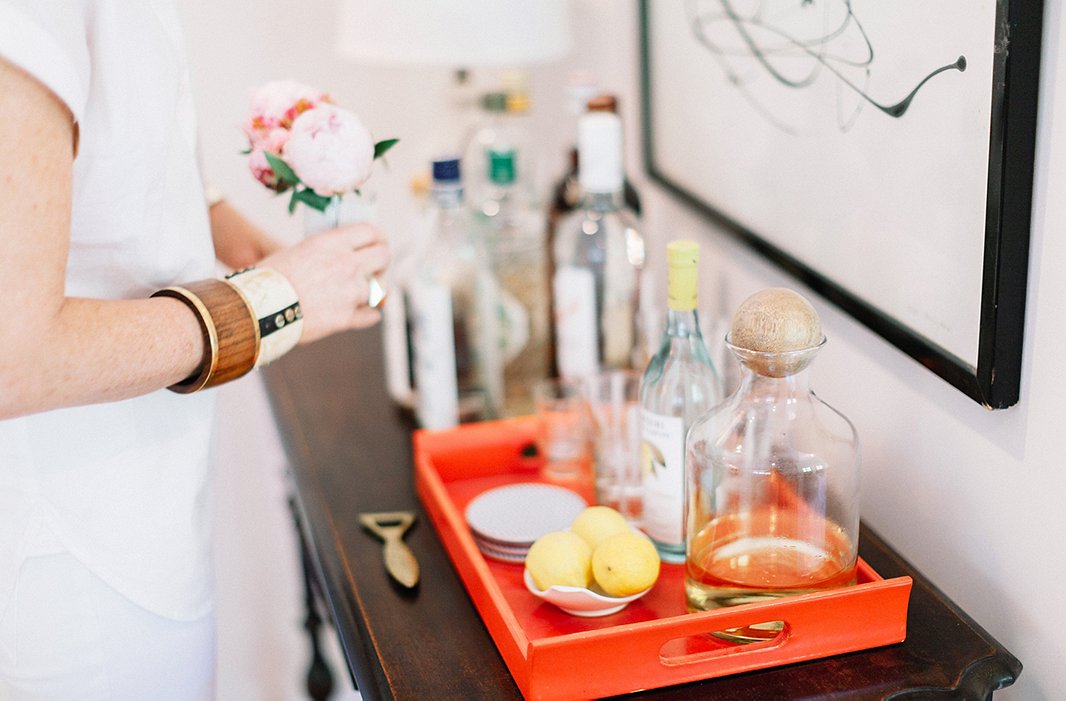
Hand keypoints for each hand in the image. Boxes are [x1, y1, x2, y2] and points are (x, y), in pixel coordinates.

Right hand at [261, 222, 389, 344]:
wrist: (257, 309)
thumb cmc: (268, 278)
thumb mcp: (297, 251)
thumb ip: (324, 251)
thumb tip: (340, 253)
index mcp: (332, 243)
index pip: (370, 231)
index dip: (377, 236)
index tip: (377, 242)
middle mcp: (345, 265)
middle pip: (384, 256)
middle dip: (382, 262)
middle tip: (375, 268)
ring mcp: (349, 292)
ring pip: (381, 288)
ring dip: (376, 290)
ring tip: (367, 293)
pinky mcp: (345, 318)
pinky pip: (371, 315)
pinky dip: (369, 315)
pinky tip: (365, 313)